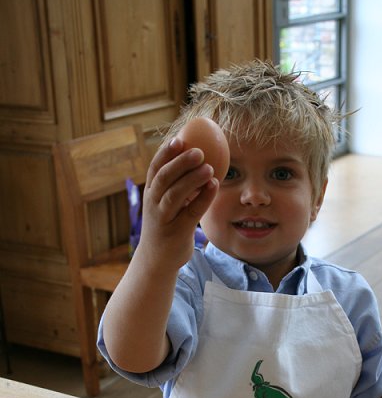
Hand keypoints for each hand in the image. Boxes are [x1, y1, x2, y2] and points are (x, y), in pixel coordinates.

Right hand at [138, 135, 220, 269]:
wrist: (157, 259)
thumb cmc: (166, 225)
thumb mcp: (166, 203)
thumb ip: (177, 184)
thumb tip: (197, 159)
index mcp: (150, 192)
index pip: (155, 168)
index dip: (165, 153)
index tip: (179, 139)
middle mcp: (153, 203)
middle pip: (164, 178)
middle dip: (179, 163)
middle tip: (198, 150)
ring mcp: (163, 217)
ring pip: (175, 194)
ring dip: (192, 179)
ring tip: (209, 167)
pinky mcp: (177, 231)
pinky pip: (191, 212)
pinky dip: (203, 198)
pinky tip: (215, 186)